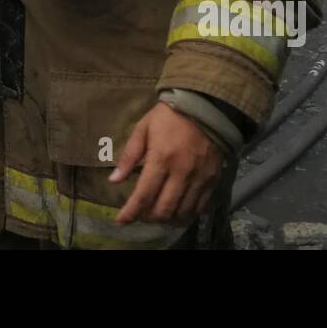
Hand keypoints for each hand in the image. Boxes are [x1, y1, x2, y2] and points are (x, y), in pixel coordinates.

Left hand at [110, 103, 222, 226]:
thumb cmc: (168, 116)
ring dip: (166, 219)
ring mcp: (199, 178)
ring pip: (182, 213)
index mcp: (161, 158)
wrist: (205, 106)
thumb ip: (128, 156)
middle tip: (139, 215)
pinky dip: (186, 215)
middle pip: (163, 209)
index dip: (130, 212)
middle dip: (148, 218)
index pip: (143, 195)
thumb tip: (113, 181)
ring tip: (156, 215)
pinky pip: (199, 207)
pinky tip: (176, 212)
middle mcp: (181, 172)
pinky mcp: (212, 180)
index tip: (121, 221)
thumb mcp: (143, 129)